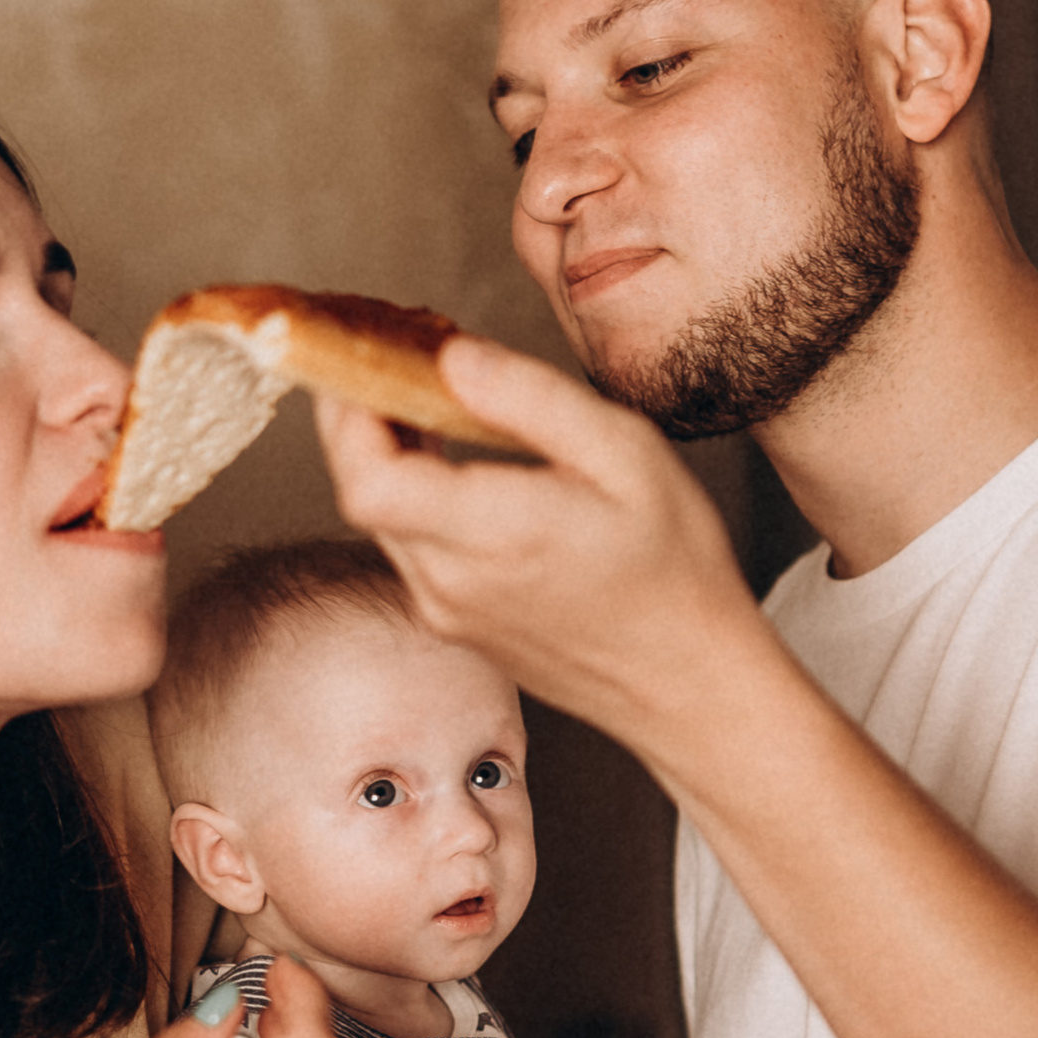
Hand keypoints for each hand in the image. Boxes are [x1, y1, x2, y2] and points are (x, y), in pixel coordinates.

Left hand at [313, 338, 751, 754]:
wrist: (689, 682)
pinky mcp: (455, 622)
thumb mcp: (624, 454)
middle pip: (361, 493)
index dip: (348, 413)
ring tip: (425, 396)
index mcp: (494, 534)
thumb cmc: (673, 567)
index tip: (366, 355)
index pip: (368, 479)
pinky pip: (409, 545)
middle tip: (395, 357)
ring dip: (384, 454)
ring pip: (380, 518)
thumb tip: (453, 356)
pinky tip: (450, 458)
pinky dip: (412, 492)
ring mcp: (447, 610)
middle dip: (361, 417)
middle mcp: (452, 582)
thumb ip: (530, 399)